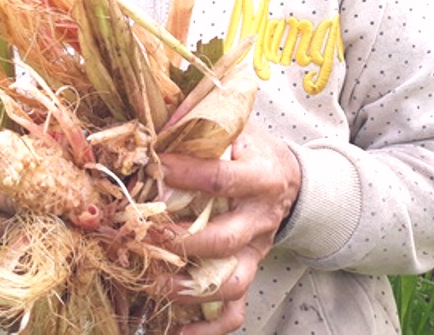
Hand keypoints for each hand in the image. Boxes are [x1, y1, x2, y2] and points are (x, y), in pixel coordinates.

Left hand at [156, 121, 300, 333]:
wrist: (289, 178)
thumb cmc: (250, 148)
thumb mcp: (234, 125)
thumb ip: (199, 120)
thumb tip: (156, 122)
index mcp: (260, 177)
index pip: (221, 179)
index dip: (185, 174)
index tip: (153, 166)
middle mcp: (260, 219)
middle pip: (223, 238)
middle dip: (180, 240)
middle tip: (144, 234)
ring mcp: (255, 250)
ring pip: (231, 282)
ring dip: (190, 288)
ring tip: (155, 283)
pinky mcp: (249, 271)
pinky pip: (235, 311)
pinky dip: (209, 328)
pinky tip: (180, 332)